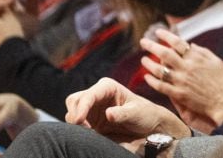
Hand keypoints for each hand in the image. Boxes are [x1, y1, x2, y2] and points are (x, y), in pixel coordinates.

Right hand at [64, 78, 189, 142]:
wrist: (150, 127)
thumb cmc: (146, 115)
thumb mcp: (137, 113)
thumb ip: (122, 113)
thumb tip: (108, 114)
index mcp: (107, 87)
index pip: (88, 95)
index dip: (81, 108)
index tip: (79, 121)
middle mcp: (97, 95)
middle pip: (74, 101)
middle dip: (74, 114)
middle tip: (84, 129)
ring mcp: (92, 109)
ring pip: (72, 113)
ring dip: (76, 124)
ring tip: (90, 133)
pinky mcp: (91, 122)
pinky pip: (77, 125)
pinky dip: (79, 131)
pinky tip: (91, 135)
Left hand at [139, 29, 222, 127]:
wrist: (222, 101)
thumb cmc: (220, 80)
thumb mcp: (215, 61)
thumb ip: (202, 51)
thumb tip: (190, 45)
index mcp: (196, 58)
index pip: (177, 42)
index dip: (166, 36)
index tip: (158, 32)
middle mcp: (187, 68)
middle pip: (165, 54)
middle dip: (151, 46)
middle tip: (143, 42)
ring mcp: (181, 81)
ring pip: (159, 70)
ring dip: (149, 64)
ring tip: (143, 60)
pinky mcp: (179, 94)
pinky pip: (161, 86)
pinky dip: (152, 81)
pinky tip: (147, 77)